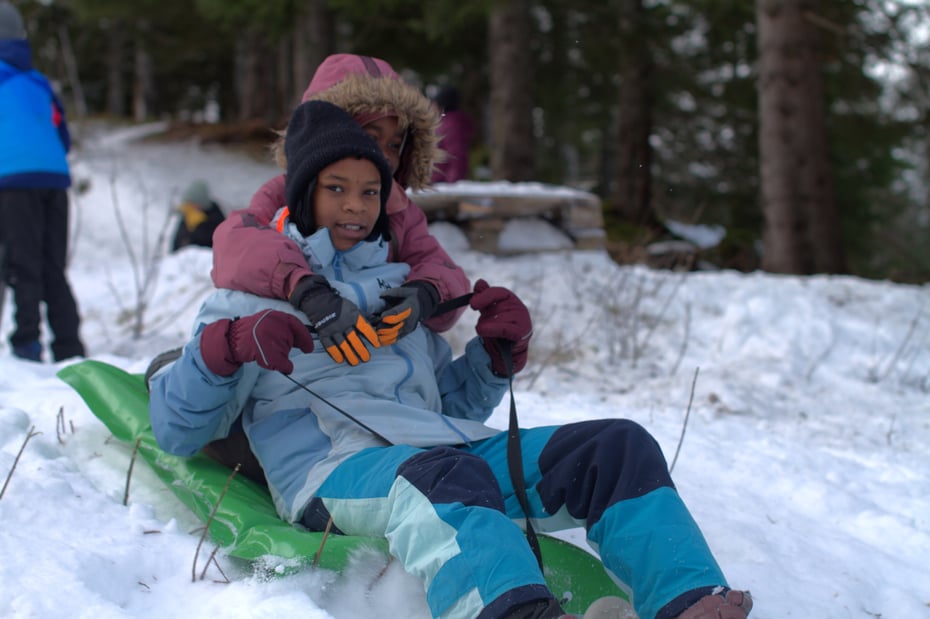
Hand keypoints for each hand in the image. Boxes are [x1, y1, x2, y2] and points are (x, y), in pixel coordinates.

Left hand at [200, 310, 314, 375]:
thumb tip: (288, 368)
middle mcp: (276, 316)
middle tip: (295, 351)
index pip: (300, 329)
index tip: (308, 350)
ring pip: (280, 330)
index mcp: (284, 320)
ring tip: (279, 352)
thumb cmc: (258, 347)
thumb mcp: (275, 359)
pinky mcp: (257, 322)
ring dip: (282, 341)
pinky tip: (270, 347)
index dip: (306, 341)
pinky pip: (270, 330)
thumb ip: (285, 364)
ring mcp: (266, 318)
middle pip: (291, 330)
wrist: (234, 341)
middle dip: (294, 341)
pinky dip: (273, 339)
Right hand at [290, 275, 379, 364]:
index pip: (365, 328)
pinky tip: (340, 360)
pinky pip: (329, 346)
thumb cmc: (340, 306)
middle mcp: (344, 324)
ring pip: (343, 345)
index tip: (377, 345)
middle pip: (354, 339)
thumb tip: (377, 322)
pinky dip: (335, 354)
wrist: (320, 301)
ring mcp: (333, 329)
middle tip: (366, 358)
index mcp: (353, 316)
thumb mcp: (354, 308)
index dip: (372, 337)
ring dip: (350, 355)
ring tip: (355, 363)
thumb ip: (364, 317)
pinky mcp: (324, 334)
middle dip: (361, 350)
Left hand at [375, 281, 438, 344]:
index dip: (390, 315)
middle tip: (375, 326)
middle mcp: (409, 319)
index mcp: (409, 308)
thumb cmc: (411, 297)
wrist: (422, 305)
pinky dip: (388, 341)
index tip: (382, 316)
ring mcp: (408, 327)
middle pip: (395, 326)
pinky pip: (397, 339)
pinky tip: (380, 341)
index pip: (399, 313)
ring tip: (375, 334)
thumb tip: (381, 295)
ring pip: (395, 334)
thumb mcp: (405, 291)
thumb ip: (394, 293)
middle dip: (384, 327)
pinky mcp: (406, 333)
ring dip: (384, 335)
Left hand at [469, 279, 532, 376]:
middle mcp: (519, 307)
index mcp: (510, 299)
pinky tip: (482, 331)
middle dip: (485, 317)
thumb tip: (480, 282)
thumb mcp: (488, 312)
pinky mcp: (522, 331)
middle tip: (483, 324)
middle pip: (496, 307)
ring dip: (487, 326)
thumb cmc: (498, 328)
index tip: (472, 304)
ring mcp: (522, 319)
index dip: (485, 296)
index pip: (498, 292)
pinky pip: (503, 328)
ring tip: (486, 331)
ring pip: (498, 318)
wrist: (508, 351)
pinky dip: (491, 329)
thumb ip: (484, 298)